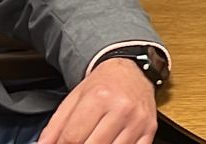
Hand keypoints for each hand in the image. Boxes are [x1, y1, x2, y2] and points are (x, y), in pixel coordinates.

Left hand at [37, 55, 156, 143]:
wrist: (132, 70)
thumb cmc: (102, 85)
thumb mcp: (74, 99)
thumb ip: (55, 126)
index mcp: (98, 97)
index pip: (72, 137)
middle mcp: (121, 108)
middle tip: (77, 143)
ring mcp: (137, 120)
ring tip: (92, 141)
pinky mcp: (150, 129)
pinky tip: (109, 143)